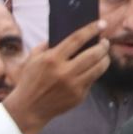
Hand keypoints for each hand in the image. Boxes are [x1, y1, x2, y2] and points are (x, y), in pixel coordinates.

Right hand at [1, 19, 109, 133]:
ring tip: (104, 54)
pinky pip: (93, 80)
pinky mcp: (79, 96)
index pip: (77, 39)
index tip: (102, 24)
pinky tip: (93, 68)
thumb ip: (48, 44)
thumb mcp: (33, 58)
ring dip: (105, 58)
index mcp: (52, 59)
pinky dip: (95, 72)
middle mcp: (64, 72)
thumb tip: (66, 32)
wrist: (28, 109)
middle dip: (103, 45)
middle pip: (94, 54)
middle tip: (105, 42)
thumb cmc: (30, 80)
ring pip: (99, 68)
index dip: (91, 29)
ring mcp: (73, 85)